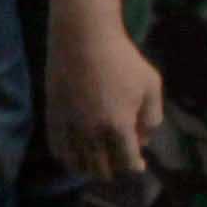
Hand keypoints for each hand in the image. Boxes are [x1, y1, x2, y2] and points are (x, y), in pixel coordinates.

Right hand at [47, 17, 168, 182]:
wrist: (83, 37)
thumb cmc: (122, 59)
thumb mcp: (151, 84)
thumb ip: (153, 116)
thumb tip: (144, 139)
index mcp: (119, 126)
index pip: (127, 162)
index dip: (135, 165)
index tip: (138, 164)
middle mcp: (92, 133)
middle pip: (102, 168)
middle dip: (114, 169)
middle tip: (118, 162)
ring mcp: (70, 127)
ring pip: (78, 164)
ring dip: (90, 168)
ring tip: (97, 163)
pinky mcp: (53, 118)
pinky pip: (58, 150)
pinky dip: (67, 158)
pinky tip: (75, 156)